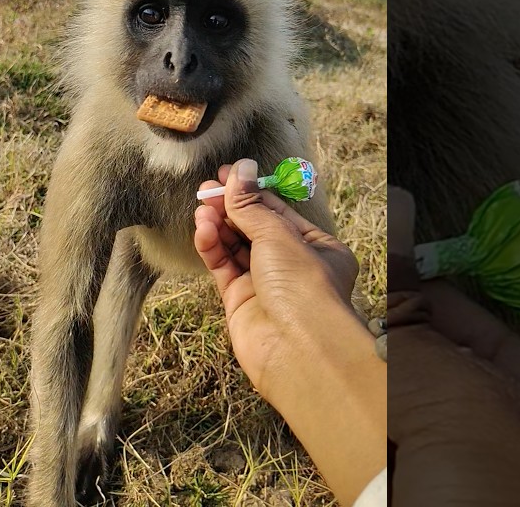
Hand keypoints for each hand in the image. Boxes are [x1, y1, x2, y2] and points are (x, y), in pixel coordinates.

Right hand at [194, 158, 384, 505]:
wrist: (297, 349)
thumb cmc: (303, 287)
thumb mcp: (279, 235)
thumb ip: (251, 205)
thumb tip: (239, 169)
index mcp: (317, 247)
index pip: (279, 212)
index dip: (252, 192)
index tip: (227, 174)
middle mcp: (292, 266)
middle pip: (255, 228)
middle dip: (231, 207)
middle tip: (207, 188)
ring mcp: (265, 284)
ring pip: (236, 246)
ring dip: (219, 225)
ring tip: (201, 205)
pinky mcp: (240, 302)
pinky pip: (223, 267)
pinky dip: (212, 246)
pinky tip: (202, 228)